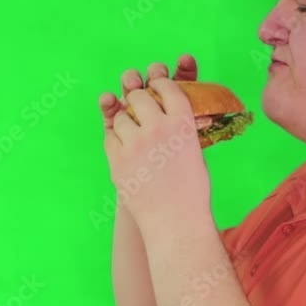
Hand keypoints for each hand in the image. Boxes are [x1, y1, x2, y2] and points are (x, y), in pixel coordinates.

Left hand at [98, 55, 210, 226]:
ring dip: (126, 120)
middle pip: (139, 96)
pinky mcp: (117, 160)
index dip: (160, 83)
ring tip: (135, 134)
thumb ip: (178, 127)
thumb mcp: (194, 150)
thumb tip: (162, 109)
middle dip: (138, 98)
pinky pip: (110, 137)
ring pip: (120, 116)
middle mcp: (158, 129)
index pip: (167, 87)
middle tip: (140, 106)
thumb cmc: (190, 190)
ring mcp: (135, 144)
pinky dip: (117, 139)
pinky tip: (127, 149)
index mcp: (183, 124)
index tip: (156, 86)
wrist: (175, 222)